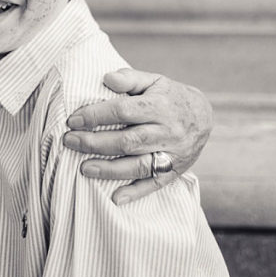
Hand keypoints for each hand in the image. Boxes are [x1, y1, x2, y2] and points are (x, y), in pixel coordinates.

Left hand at [62, 67, 212, 203]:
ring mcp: (173, 154)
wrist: (204, 116)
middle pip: (128, 140)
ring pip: (139, 165)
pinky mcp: (175, 171)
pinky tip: (115, 198)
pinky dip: (136, 192)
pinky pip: (155, 184)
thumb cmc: (170, 96)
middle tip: (70, 141)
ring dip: (110, 169)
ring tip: (84, 168)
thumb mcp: (154, 80)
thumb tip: (107, 78)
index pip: (124, 111)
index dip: (96, 116)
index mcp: (160, 106)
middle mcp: (168, 132)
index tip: (73, 120)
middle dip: (96, 143)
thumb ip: (130, 79)